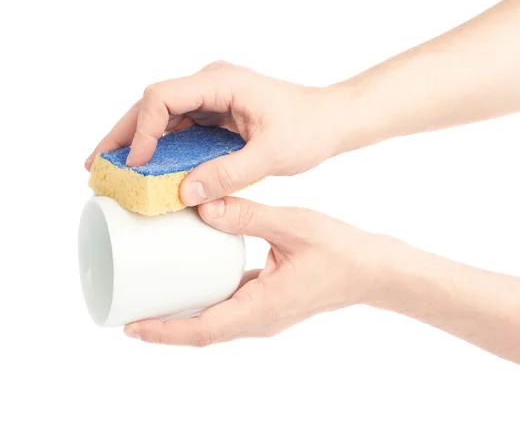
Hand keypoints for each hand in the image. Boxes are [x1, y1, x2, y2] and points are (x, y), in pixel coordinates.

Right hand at [85, 61, 358, 204]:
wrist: (331, 121)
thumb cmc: (310, 128)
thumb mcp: (272, 154)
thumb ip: (230, 173)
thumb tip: (186, 193)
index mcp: (221, 82)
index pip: (163, 97)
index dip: (142, 129)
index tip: (135, 162)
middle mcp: (211, 85)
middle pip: (153, 104)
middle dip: (123, 133)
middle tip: (95, 164)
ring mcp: (212, 99)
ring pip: (162, 117)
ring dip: (137, 141)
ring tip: (111, 169)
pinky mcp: (217, 115)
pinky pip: (181, 130)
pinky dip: (161, 148)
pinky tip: (146, 168)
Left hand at [123, 197, 389, 345]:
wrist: (371, 271)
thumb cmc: (339, 252)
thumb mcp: (292, 226)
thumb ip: (247, 215)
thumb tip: (203, 205)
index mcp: (261, 308)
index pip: (203, 330)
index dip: (165, 332)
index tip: (132, 327)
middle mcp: (258, 320)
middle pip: (201, 332)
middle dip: (164, 327)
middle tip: (130, 308)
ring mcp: (264, 314)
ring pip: (214, 323)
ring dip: (183, 317)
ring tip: (152, 298)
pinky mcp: (268, 303)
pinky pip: (229, 309)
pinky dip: (206, 302)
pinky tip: (194, 282)